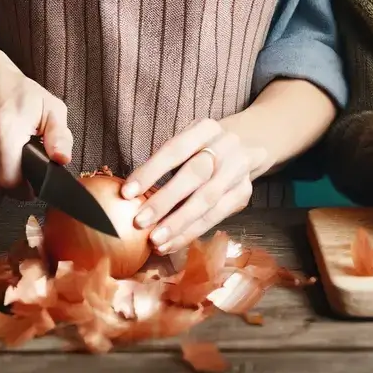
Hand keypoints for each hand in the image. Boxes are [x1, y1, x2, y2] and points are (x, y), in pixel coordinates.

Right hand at [0, 48, 72, 190]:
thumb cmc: (18, 91)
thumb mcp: (50, 106)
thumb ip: (60, 135)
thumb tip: (62, 159)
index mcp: (6, 127)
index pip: (10, 179)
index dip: (26, 188)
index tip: (35, 183)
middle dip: (15, 185)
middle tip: (27, 173)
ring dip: (0, 177)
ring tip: (12, 158)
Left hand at [120, 118, 264, 253]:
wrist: (246, 146)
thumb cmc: (202, 148)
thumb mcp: (188, 142)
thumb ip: (165, 162)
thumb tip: (129, 195)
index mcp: (206, 128)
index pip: (175, 149)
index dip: (151, 171)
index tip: (126, 193)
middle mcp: (226, 146)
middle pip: (195, 174)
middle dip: (165, 201)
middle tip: (140, 222)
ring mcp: (238, 170)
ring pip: (207, 200)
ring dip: (179, 224)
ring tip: (155, 241)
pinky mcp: (243, 193)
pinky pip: (215, 217)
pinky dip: (191, 232)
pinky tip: (171, 244)